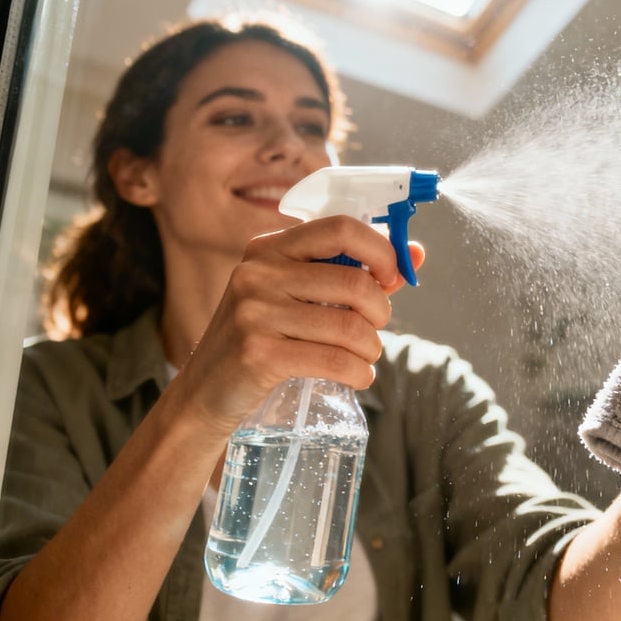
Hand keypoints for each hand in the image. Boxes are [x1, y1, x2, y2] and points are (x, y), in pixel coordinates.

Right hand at [172, 216, 425, 433]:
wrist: (205, 392)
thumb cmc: (262, 339)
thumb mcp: (296, 298)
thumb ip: (352, 273)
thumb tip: (415, 253)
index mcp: (268, 248)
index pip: (341, 227)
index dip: (381, 249)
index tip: (393, 275)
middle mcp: (258, 273)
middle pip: (354, 281)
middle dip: (380, 311)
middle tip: (377, 328)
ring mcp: (254, 312)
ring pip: (349, 326)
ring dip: (371, 348)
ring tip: (364, 357)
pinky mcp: (257, 353)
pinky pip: (334, 360)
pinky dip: (358, 372)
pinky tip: (358, 376)